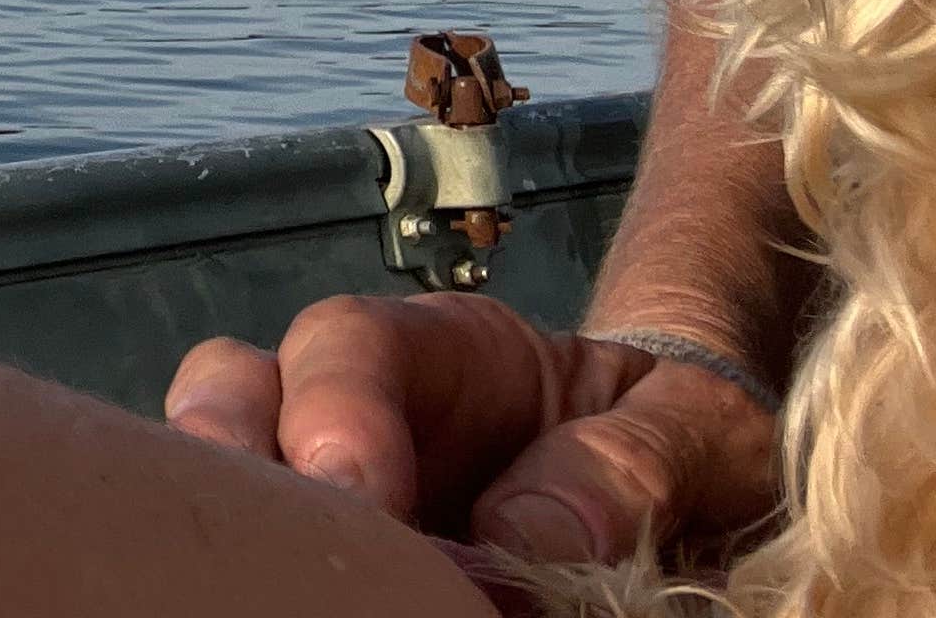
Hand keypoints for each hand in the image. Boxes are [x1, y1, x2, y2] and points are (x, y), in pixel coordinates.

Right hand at [163, 292, 777, 566]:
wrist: (702, 489)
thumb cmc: (693, 440)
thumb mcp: (703, 430)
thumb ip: (631, 462)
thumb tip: (525, 534)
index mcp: (456, 350)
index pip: (353, 343)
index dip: (333, 413)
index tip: (360, 502)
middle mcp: (373, 404)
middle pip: (247, 389)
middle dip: (235, 456)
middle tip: (282, 549)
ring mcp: (352, 480)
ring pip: (233, 467)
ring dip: (240, 520)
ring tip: (272, 580)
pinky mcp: (355, 554)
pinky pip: (284, 547)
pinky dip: (282, 567)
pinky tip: (305, 593)